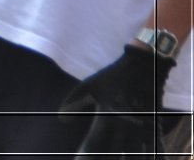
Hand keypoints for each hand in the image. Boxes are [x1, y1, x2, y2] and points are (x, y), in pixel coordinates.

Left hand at [58, 44, 174, 157]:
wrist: (143, 65)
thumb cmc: (113, 76)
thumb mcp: (89, 86)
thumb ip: (73, 102)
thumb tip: (61, 120)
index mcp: (108, 115)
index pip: (95, 144)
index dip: (86, 156)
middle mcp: (125, 124)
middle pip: (114, 153)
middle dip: (105, 159)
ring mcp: (141, 126)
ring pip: (135, 154)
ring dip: (127, 159)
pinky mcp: (154, 126)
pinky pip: (154, 148)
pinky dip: (149, 156)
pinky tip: (147, 159)